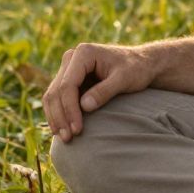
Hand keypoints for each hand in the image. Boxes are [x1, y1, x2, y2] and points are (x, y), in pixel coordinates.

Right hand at [43, 40, 157, 141]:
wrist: (140, 64)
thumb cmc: (135, 69)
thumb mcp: (124, 79)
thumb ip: (105, 91)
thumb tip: (84, 106)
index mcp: (83, 53)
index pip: (68, 85)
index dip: (70, 109)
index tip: (77, 129)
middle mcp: (71, 58)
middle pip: (56, 91)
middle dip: (60, 116)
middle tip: (68, 139)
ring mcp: (69, 69)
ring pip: (52, 96)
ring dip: (56, 118)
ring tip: (65, 138)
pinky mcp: (70, 80)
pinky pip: (58, 98)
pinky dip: (58, 114)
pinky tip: (62, 130)